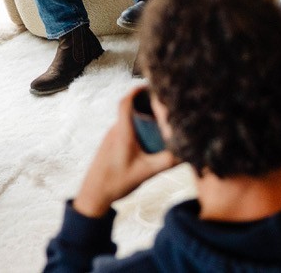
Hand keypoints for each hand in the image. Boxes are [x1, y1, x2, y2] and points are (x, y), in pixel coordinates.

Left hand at [73, 89, 179, 217]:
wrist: (93, 196)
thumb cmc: (117, 182)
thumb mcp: (147, 173)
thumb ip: (167, 162)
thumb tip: (187, 153)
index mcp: (122, 133)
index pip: (126, 103)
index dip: (136, 90)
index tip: (148, 84)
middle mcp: (114, 132)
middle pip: (128, 109)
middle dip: (144, 104)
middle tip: (161, 104)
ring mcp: (110, 139)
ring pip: (126, 121)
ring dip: (139, 118)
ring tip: (157, 121)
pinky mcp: (108, 146)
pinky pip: (123, 130)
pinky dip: (134, 129)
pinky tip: (145, 140)